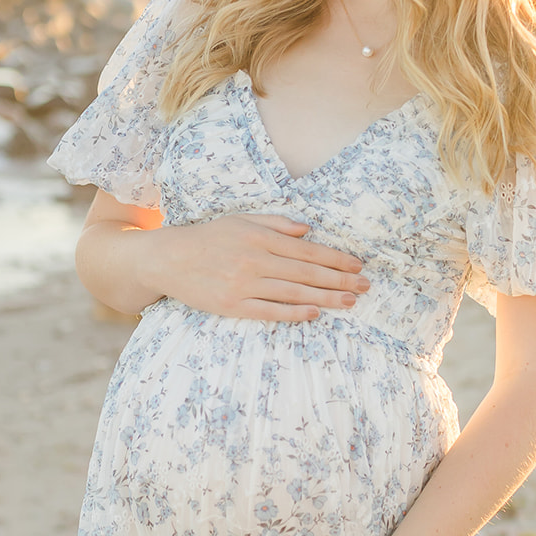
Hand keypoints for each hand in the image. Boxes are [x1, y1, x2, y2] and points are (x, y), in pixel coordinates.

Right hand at [144, 213, 368, 322]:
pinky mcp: (233, 305)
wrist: (169, 258)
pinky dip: (293, 313)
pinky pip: (269, 311)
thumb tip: (307, 230)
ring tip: (349, 302)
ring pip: (294, 292)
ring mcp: (244, 284)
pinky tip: (314, 314)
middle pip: (306, 273)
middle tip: (366, 287)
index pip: (307, 250)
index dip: (335, 259)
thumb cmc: (208, 238)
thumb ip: (275, 224)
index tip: (357, 266)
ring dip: (325, 298)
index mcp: (260, 238)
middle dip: (340, 280)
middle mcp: (256, 260)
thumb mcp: (241, 220)